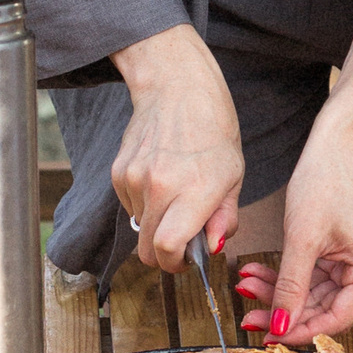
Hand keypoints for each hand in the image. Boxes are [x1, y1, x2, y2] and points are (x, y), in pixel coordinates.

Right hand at [109, 25, 242, 271]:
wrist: (178, 89)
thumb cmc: (214, 131)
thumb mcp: (234, 176)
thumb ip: (225, 218)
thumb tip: (212, 249)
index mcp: (194, 191)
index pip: (167, 249)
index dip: (175, 264)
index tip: (187, 259)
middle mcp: (160, 187)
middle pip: (147, 250)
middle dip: (165, 254)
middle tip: (182, 240)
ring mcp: (134, 180)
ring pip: (138, 230)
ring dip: (155, 226)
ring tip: (176, 196)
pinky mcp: (118, 173)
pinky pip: (129, 208)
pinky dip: (144, 206)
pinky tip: (161, 180)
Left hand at [246, 117, 352, 344]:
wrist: (338, 145)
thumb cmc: (328, 179)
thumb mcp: (302, 239)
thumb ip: (291, 287)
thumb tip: (280, 326)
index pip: (337, 318)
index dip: (300, 329)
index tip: (269, 334)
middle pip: (326, 308)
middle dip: (284, 308)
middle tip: (249, 314)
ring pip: (318, 294)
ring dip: (282, 291)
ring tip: (249, 283)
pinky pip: (319, 277)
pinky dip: (290, 276)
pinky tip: (261, 273)